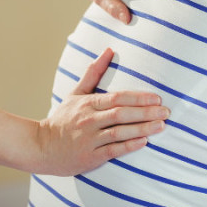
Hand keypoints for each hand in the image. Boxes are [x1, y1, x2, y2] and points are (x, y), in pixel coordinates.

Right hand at [34, 48, 168, 175]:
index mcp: (88, 103)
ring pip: (119, 132)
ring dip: (142, 129)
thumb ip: (94, 72)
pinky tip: (144, 142)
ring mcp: (90, 139)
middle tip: (166, 112)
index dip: (138, 98)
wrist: (40, 146)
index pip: (117, 98)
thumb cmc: (62, 119)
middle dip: (146, 112)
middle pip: (122, 114)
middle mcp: (90, 120)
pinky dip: (129, 146)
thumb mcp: (76, 93)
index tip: (157, 98)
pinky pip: (113, 150)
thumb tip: (108, 49)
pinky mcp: (90, 157)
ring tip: (161, 126)